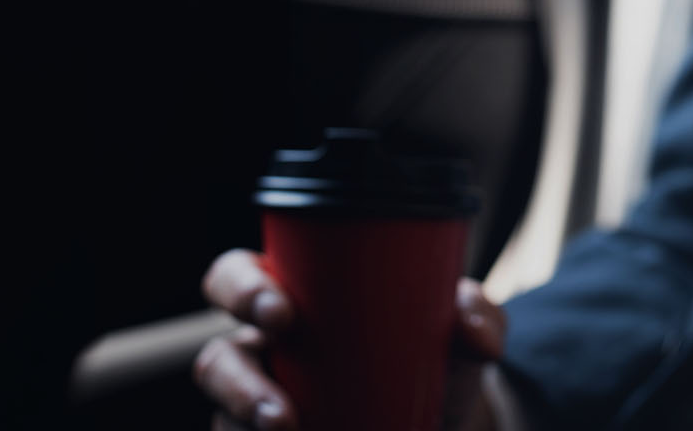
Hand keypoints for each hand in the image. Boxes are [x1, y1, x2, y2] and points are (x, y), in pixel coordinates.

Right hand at [195, 249, 506, 429]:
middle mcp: (265, 356)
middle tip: (280, 386)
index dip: (241, 289)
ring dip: (245, 415)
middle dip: (234, 375)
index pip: (237, 278)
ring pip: (223, 414)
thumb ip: (478, 319)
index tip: (283, 312)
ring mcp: (260, 410)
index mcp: (295, 302)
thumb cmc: (437, 364)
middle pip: (214, 356)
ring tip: (286, 430)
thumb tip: (473, 329)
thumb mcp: (461, 338)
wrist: (445, 427)